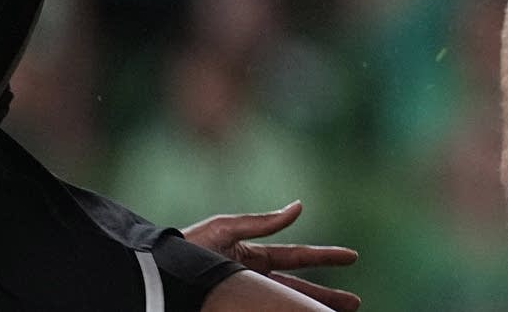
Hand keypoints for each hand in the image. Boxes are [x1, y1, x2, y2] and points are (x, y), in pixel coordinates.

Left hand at [180, 201, 360, 311]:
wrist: (154, 278)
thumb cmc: (184, 249)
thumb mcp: (223, 230)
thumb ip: (262, 223)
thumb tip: (299, 207)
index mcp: (252, 257)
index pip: (298, 257)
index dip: (326, 257)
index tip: (352, 257)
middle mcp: (252, 279)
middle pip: (298, 289)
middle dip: (325, 296)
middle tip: (353, 305)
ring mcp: (244, 296)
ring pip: (283, 305)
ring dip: (307, 308)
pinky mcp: (235, 307)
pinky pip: (264, 311)